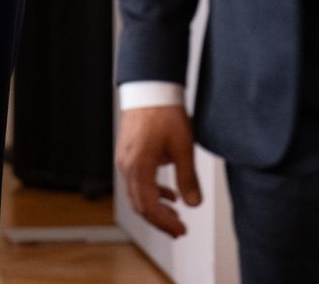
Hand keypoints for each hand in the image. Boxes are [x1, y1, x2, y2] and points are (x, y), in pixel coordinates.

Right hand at [117, 104, 201, 236]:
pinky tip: (168, 193)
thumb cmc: (164, 112)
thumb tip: (194, 203)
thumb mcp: (183, 146)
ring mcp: (125, 160)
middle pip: (140, 205)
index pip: (149, 206)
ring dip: (156, 207)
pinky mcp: (128, 154)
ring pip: (137, 194)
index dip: (165, 222)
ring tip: (175, 214)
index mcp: (139, 166)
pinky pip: (136, 181)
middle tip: (179, 229)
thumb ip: (188, 177)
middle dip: (160, 220)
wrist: (151, 88)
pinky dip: (151, 192)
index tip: (181, 230)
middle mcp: (127, 166)